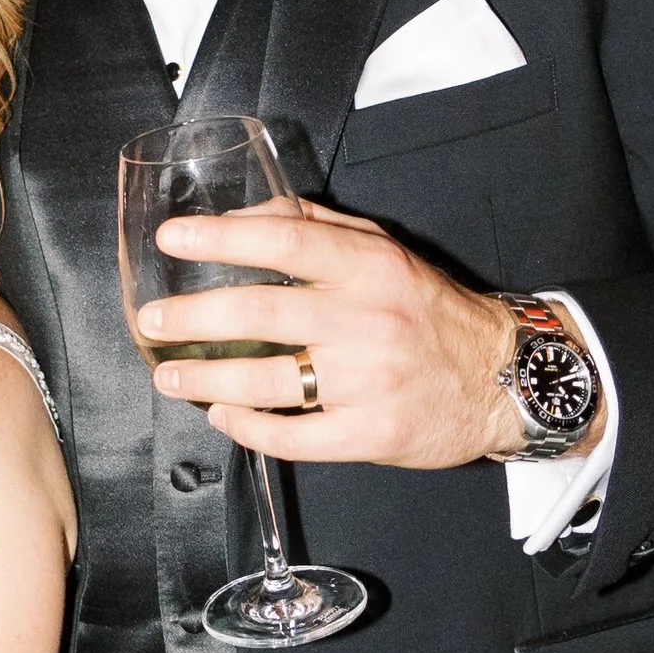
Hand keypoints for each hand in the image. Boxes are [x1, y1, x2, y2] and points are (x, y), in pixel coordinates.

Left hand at [139, 198, 534, 467]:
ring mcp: (367, 382)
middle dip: (191, 317)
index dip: (221, 238)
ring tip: (170, 374)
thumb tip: (250, 215)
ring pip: (265, 380)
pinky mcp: (369, 435)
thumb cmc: (431, 313)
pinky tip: (221, 415)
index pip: (283, 241)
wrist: (503, 379)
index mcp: (369, 267)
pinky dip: (246, 427)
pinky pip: (291, 437)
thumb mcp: (386, 252)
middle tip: (150, 320)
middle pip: (260, 313)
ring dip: (205, 378)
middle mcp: (367, 320)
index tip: (173, 238)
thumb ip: (319, 229)